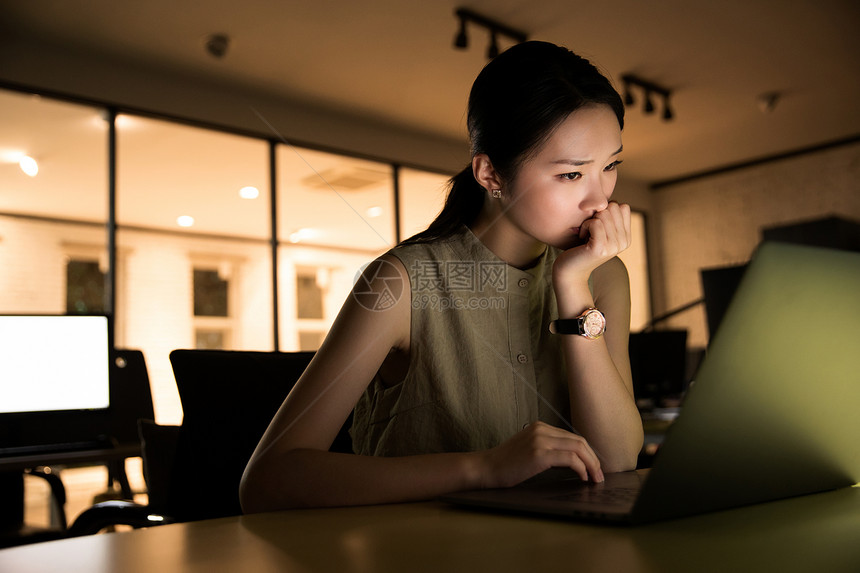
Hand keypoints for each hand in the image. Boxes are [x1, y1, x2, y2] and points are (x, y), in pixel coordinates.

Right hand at [478, 422, 603, 488]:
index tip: (594, 467)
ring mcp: (540, 440)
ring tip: (595, 478)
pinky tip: (582, 478)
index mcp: (540, 427)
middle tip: (600, 475)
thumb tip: (573, 462)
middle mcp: (542, 429)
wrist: (486, 468)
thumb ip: (548, 448)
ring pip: (578, 448)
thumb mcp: (528, 448)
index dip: (588, 452)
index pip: (573, 437)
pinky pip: (570, 459)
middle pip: (580, 440)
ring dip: (592, 465)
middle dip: (594, 459)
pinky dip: (581, 469)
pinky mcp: (539, 454)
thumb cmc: (506, 464)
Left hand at [553, 202, 630, 284]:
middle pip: (613, 207)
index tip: (597, 225)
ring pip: (603, 213)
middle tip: (590, 231)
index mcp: (626, 237)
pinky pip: (594, 222)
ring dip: (589, 221)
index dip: (606, 210)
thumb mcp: (599, 231)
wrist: (570, 272)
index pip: (622, 206)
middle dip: (597, 214)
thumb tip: (609, 199)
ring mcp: (614, 246)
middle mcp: (624, 242)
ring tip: (585, 235)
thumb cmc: (580, 248)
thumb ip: (608, 217)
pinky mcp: (601, 248)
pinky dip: (584, 226)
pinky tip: (582, 238)